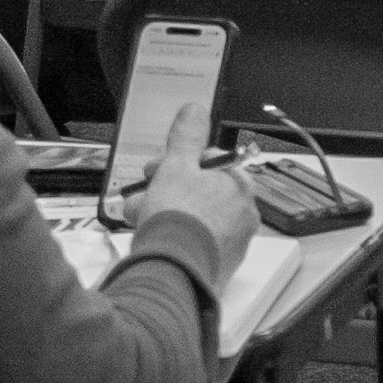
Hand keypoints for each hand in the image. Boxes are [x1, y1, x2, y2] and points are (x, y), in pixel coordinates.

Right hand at [129, 103, 256, 286]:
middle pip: (200, 192)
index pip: (208, 163)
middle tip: (142, 194)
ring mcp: (232, 243)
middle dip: (165, 189)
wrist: (172, 272)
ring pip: (194, 218)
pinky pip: (193, 244)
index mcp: (239, 186)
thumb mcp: (176, 166)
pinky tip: (152, 240)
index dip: (176, 162)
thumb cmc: (178, 219)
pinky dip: (173, 238)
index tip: (155, 169)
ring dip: (164, 213)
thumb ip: (186, 137)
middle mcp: (243, 214)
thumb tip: (195, 110)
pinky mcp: (217, 266)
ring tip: (139, 218)